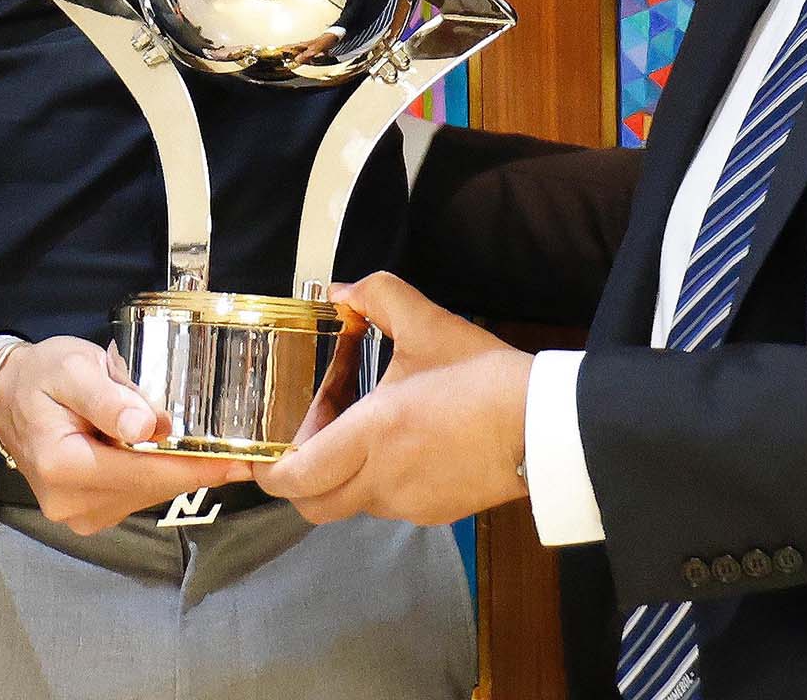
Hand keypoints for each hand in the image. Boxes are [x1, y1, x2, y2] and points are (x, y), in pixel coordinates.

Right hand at [0, 337, 249, 532]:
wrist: (7, 396)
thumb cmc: (41, 376)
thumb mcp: (73, 370)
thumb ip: (109, 399)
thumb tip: (149, 427)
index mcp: (64, 465)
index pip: (144, 472)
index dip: (195, 468)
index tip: (240, 462)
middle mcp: (70, 501)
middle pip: (151, 488)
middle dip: (195, 469)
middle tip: (241, 449)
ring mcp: (78, 513)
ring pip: (148, 494)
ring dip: (178, 472)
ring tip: (211, 446)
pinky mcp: (88, 512)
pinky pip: (136, 495)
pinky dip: (157, 475)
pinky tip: (172, 452)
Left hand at [258, 272, 530, 525]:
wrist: (546, 426)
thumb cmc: (487, 379)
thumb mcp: (430, 325)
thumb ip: (379, 297)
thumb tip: (343, 293)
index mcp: (372, 435)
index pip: (295, 478)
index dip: (268, 470)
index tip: (260, 450)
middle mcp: (383, 480)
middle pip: (312, 504)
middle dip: (299, 478)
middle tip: (307, 438)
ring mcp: (409, 504)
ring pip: (351, 502)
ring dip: (342, 476)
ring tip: (360, 430)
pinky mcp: (435, 514)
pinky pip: (388, 505)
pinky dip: (379, 482)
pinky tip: (400, 445)